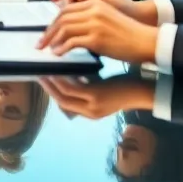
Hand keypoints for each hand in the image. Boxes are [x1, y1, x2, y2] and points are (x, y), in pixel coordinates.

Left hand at [36, 0, 158, 62]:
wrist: (145, 41)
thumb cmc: (127, 33)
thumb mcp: (107, 18)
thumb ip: (89, 18)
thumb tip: (69, 29)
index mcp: (95, 3)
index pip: (66, 9)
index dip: (54, 22)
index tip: (47, 33)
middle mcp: (93, 9)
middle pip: (62, 18)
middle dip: (48, 32)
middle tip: (41, 43)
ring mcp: (94, 23)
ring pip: (64, 29)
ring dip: (53, 40)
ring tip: (48, 50)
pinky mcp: (96, 38)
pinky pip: (71, 42)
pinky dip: (62, 48)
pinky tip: (59, 54)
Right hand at [40, 75, 155, 119]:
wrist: (143, 89)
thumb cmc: (125, 86)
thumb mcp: (104, 90)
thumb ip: (89, 86)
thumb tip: (74, 75)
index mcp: (91, 112)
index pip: (66, 104)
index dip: (53, 93)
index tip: (45, 80)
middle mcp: (89, 112)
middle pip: (61, 102)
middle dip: (48, 89)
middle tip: (38, 74)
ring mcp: (92, 105)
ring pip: (64, 95)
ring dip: (52, 83)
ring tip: (44, 70)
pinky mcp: (95, 96)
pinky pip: (73, 88)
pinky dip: (63, 79)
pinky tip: (60, 69)